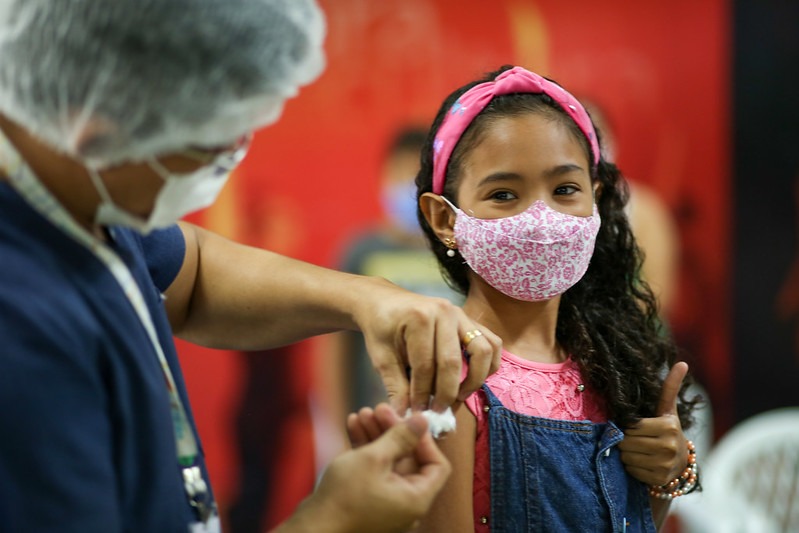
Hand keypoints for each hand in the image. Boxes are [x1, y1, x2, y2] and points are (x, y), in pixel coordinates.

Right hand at [278, 409, 450, 532]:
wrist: (311, 527)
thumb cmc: (343, 498)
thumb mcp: (374, 458)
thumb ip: (401, 437)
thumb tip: (422, 421)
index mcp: (416, 498)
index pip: (437, 465)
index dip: (424, 440)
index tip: (407, 420)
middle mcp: (405, 504)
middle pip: (409, 459)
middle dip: (392, 431)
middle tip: (379, 409)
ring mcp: (386, 503)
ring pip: (388, 462)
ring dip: (376, 435)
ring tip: (362, 413)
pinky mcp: (367, 500)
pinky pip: (374, 471)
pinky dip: (366, 450)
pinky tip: (353, 427)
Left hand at [354, 278, 500, 412]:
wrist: (385, 302)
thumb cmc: (381, 327)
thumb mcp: (381, 356)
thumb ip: (396, 386)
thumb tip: (406, 416)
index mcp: (419, 318)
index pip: (425, 365)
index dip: (421, 394)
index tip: (418, 411)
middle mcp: (445, 312)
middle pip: (453, 361)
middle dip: (446, 392)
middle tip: (438, 409)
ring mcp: (461, 314)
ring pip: (482, 351)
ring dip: (474, 379)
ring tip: (458, 396)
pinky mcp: (471, 320)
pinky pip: (492, 343)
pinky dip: (489, 364)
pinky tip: (473, 379)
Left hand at [619, 362, 688, 485]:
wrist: (681, 463)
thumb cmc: (667, 430)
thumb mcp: (668, 410)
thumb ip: (670, 388)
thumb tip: (682, 363)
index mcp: (668, 426)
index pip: (631, 426)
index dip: (629, 427)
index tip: (636, 428)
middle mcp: (669, 446)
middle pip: (626, 441)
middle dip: (626, 440)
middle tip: (636, 440)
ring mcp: (665, 464)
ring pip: (626, 456)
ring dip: (627, 454)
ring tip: (640, 451)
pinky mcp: (659, 478)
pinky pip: (631, 470)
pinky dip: (632, 467)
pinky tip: (643, 463)